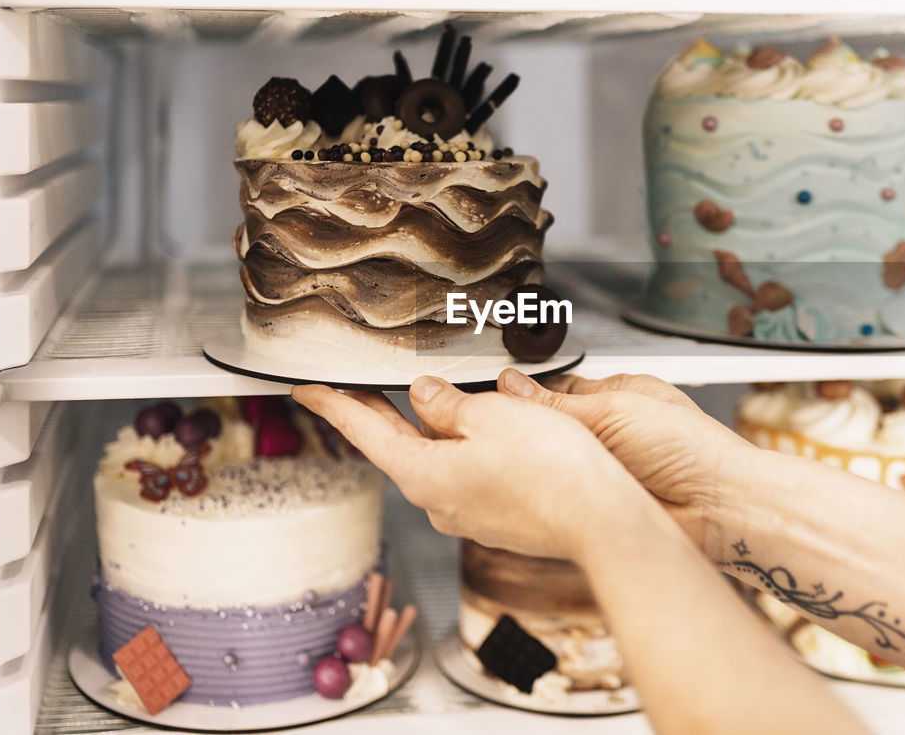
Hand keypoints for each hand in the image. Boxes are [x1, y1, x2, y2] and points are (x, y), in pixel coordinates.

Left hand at [292, 377, 644, 561]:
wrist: (599, 520)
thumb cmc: (550, 469)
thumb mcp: (492, 414)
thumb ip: (449, 404)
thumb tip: (424, 397)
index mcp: (422, 473)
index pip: (362, 431)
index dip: (331, 404)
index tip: (305, 391)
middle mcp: (436, 502)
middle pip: (397, 446)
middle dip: (379, 414)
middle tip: (359, 386)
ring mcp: (467, 515)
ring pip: (438, 460)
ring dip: (434, 429)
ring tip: (444, 397)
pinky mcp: (497, 519)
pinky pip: (469, 475)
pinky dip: (467, 449)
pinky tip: (489, 431)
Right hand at [496, 370, 750, 552]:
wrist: (721, 508)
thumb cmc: (692, 451)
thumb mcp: (615, 413)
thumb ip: (558, 405)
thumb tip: (512, 387)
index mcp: (620, 395)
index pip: (559, 389)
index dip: (524, 393)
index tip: (490, 397)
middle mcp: (612, 431)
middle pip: (551, 426)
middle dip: (524, 429)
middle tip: (490, 430)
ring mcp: (607, 469)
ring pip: (553, 461)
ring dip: (533, 462)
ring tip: (506, 459)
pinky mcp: (603, 502)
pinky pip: (563, 493)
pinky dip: (545, 492)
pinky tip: (530, 491)